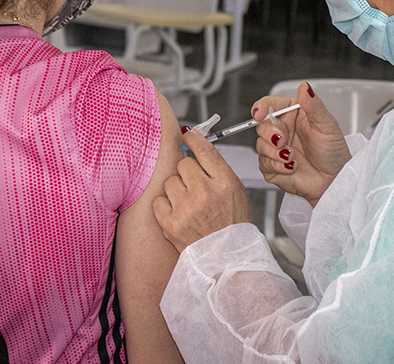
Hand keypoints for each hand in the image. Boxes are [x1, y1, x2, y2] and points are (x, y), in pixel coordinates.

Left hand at [153, 130, 252, 252]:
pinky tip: (179, 214)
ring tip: (189, 204)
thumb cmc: (231, 222)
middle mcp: (205, 193)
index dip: (193, 138)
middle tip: (196, 187)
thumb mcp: (235, 189)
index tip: (187, 134)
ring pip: (169, 181)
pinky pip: (158, 200)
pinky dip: (166, 205)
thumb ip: (215, 167)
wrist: (227, 258)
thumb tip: (192, 143)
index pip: (204, 149)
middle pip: (183, 163)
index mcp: (225, 182)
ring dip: (177, 189)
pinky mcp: (170, 224)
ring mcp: (186, 209)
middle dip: (187, 172)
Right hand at [252, 82, 349, 205]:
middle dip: (270, 134)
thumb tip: (305, 87)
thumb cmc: (333, 151)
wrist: (334, 179)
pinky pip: (263, 164)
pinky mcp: (273, 167)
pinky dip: (277, 167)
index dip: (261, 107)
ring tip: (293, 157)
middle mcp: (283, 130)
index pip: (271, 105)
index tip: (259, 113)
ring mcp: (276, 149)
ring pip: (260, 146)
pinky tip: (292, 167)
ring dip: (276, 153)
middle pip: (261, 126)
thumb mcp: (326, 125)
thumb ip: (313, 105)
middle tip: (283, 141)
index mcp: (292, 115)